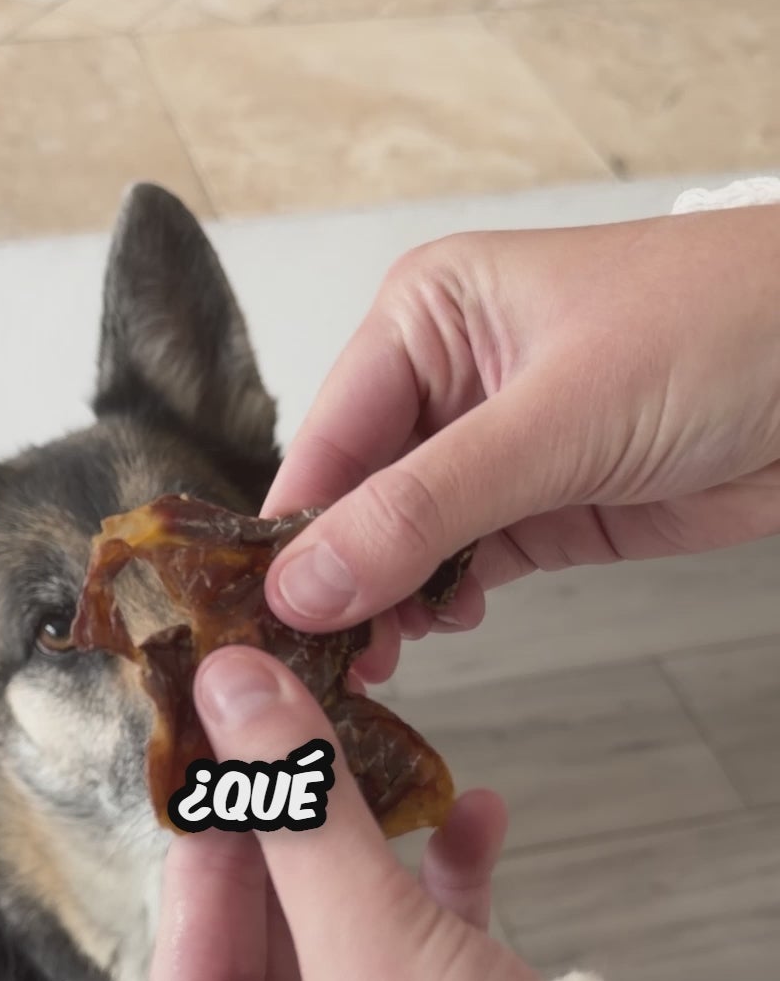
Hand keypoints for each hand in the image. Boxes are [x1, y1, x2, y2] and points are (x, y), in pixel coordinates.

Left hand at [135, 647, 538, 980]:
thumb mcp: (363, 944)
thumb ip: (299, 808)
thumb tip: (230, 684)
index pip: (193, 907)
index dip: (223, 794)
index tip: (238, 695)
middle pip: (268, 910)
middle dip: (312, 812)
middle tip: (323, 705)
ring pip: (341, 924)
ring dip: (382, 843)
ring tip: (407, 755)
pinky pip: (406, 958)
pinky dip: (439, 890)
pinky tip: (477, 819)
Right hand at [262, 209, 779, 660]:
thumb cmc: (719, 334)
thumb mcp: (554, 420)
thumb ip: (425, 509)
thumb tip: (305, 585)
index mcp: (428, 315)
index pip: (327, 437)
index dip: (292, 533)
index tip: (262, 624)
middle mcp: (447, 378)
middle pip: (356, 496)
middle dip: (337, 579)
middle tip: (313, 665)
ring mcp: (497, 448)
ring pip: (404, 541)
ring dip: (388, 602)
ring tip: (373, 664)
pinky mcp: (546, 507)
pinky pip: (465, 565)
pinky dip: (444, 603)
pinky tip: (438, 630)